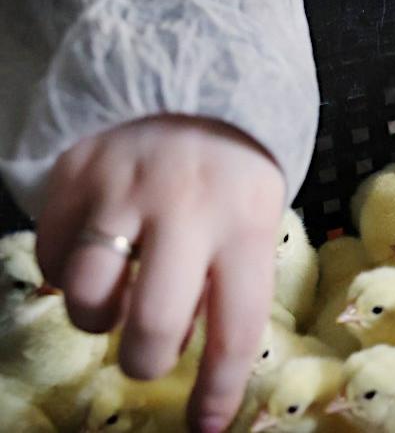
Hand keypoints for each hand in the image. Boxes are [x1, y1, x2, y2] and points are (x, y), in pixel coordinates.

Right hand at [35, 115, 284, 432]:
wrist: (188, 87)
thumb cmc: (229, 175)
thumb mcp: (254, 218)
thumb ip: (231, 280)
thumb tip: (205, 361)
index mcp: (246, 225)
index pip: (237, 326)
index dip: (218, 387)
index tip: (204, 426)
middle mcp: (186, 209)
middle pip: (151, 322)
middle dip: (143, 358)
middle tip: (146, 352)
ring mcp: (123, 192)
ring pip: (87, 295)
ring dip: (96, 315)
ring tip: (115, 296)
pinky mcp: (73, 179)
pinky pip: (50, 257)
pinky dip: (64, 271)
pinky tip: (93, 251)